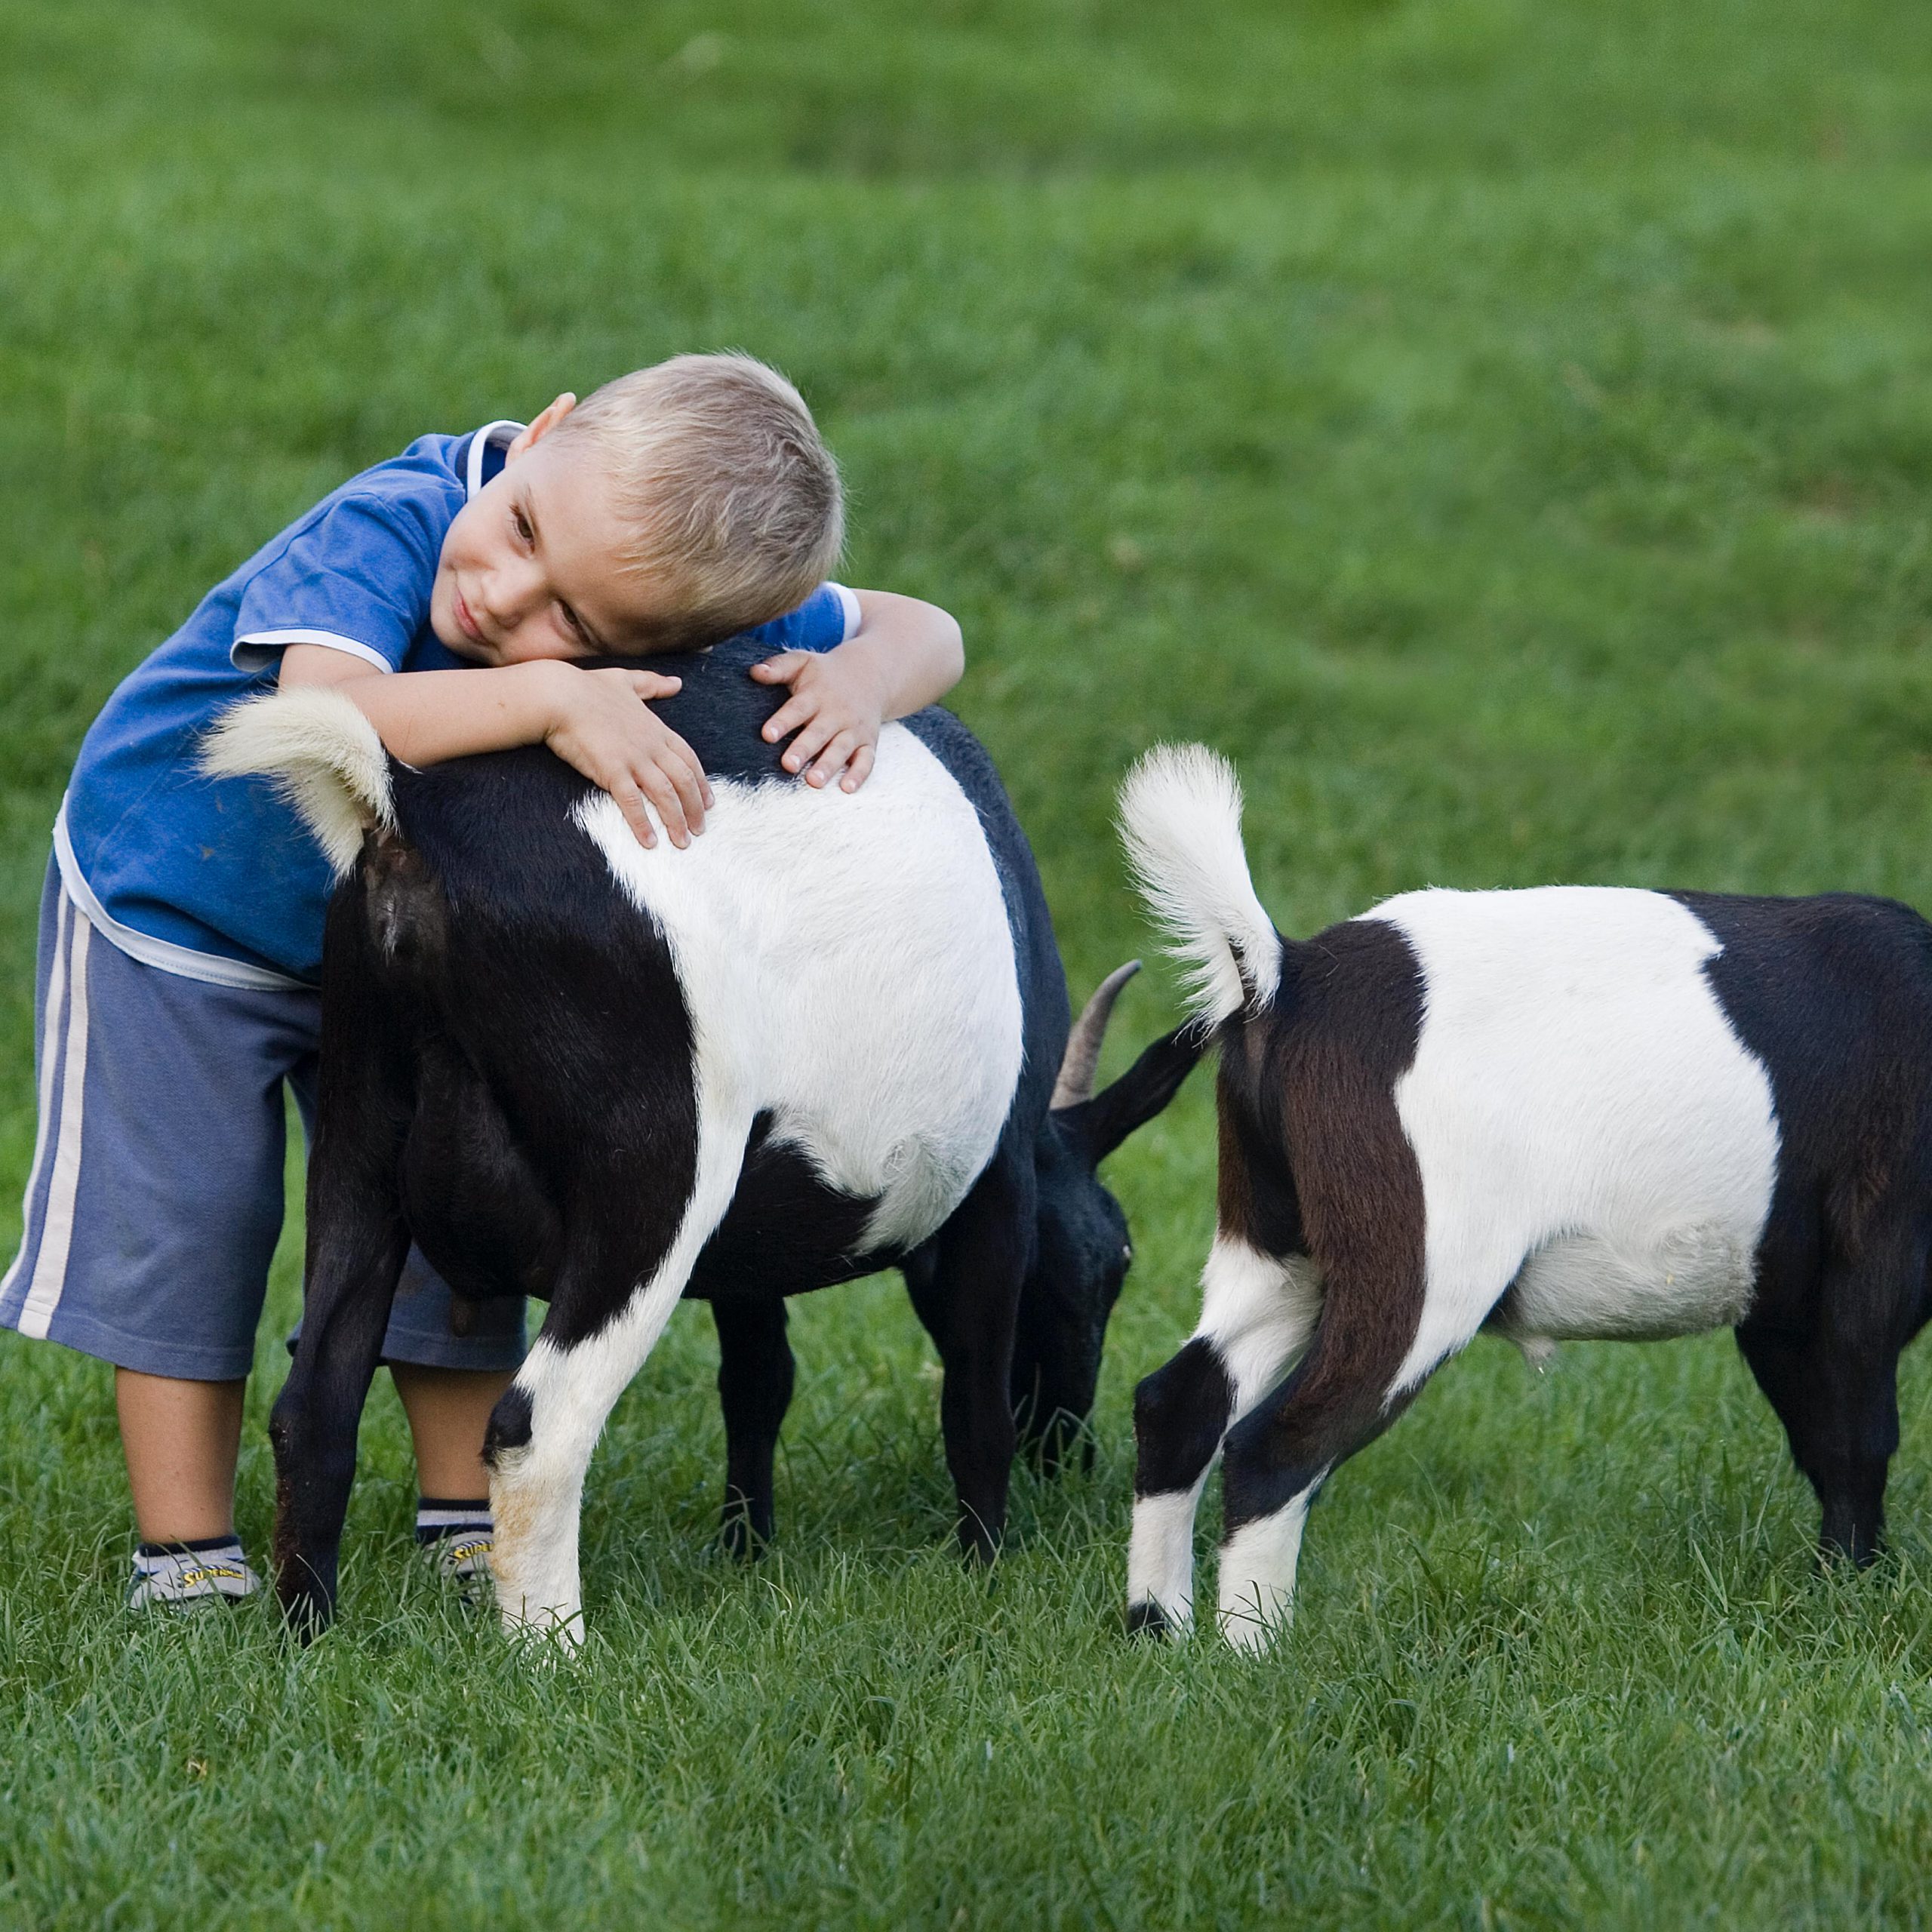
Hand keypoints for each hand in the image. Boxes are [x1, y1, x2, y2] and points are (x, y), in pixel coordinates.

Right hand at [540, 666, 712, 848]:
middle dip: (696, 808)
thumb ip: (654, 684)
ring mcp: (633, 758)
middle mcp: (651, 745)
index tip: (709, 802)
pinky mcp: (611, 770)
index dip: (702, 783)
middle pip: (684, 781)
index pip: (689, 759)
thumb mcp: (627, 680)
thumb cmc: (587, 687)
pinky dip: (643, 824)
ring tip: (682, 842)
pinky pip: (632, 802)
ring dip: (676, 821)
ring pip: (665, 794)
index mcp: (656, 728)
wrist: (558, 694)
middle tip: (700, 830)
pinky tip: (650, 842)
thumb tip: (677, 683)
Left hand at [750, 648, 889, 791]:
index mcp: (817, 694)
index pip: (798, 708)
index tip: (767, 735)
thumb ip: (779, 667)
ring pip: (841, 749)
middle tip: (788, 765)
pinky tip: (847, 788)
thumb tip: (754, 672)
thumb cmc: (826, 674)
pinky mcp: (868, 743)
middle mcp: (836, 713)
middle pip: (818, 733)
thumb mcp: (803, 662)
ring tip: (813, 781)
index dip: (782, 722)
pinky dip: (858, 774)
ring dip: (828, 766)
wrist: (871, 674)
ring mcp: (853, 730)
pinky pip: (866, 760)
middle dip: (804, 749)